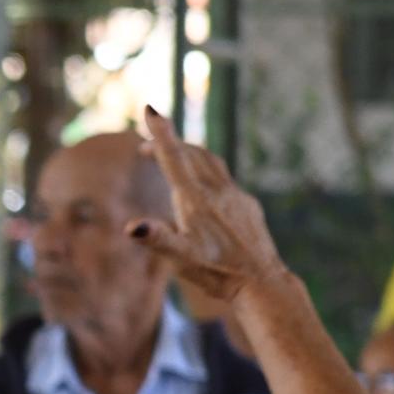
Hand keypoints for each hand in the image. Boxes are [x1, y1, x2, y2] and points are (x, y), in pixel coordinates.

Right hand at [125, 109, 295, 314]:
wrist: (262, 283)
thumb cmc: (218, 273)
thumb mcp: (181, 260)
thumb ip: (157, 239)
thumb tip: (131, 227)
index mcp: (196, 200)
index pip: (174, 158)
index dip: (160, 134)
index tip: (150, 110)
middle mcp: (217, 191)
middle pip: (192, 153)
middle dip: (168, 144)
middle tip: (145, 146)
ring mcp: (236, 196)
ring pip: (211, 162)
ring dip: (190, 153)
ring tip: (175, 156)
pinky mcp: (248, 206)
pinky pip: (225, 180)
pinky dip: (208, 172)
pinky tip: (206, 188)